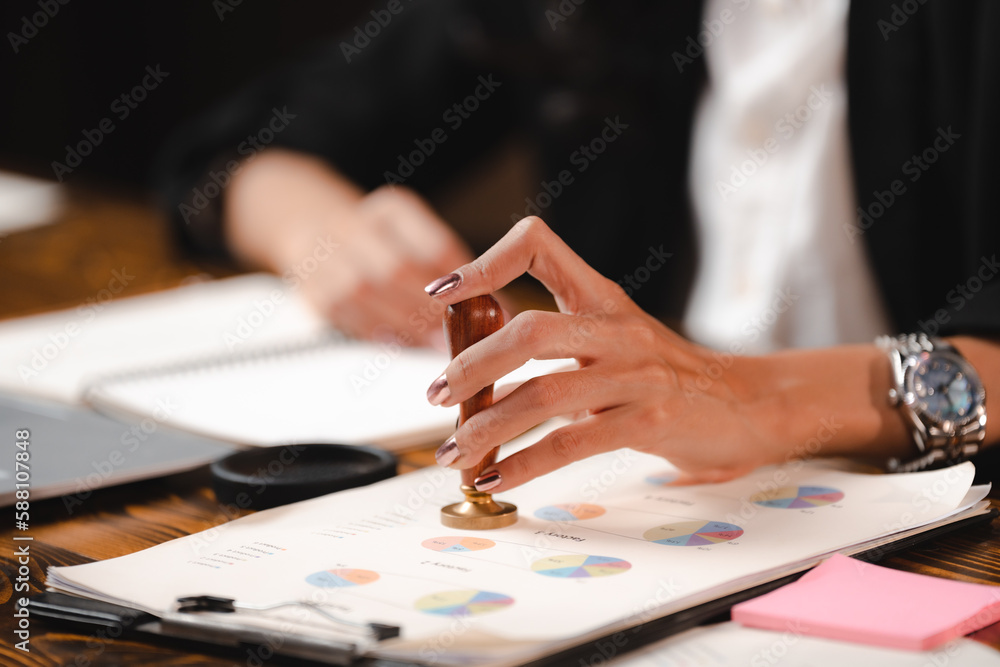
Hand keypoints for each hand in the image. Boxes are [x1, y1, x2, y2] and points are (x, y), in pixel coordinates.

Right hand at [225, 149, 471, 344]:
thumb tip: (505, 310)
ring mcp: (326, 256)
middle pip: (396, 269)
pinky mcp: (310, 290)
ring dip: (406, 326)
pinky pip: (345, 316)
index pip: (433, 245)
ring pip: (366, 294)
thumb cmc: (383, 243)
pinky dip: (376, 333)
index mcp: (392, 209)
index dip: (461, 281)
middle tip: (465, 338)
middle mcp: (355, 226)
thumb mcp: (418, 237)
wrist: (311, 227)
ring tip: (439, 347)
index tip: (486, 307)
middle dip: (433, 310)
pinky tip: (403, 345)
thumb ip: (456, 269)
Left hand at [424, 217, 787, 491]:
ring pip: (544, 394)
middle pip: (529, 331)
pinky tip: (498, 480)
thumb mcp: (614, 341)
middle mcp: (616, 328)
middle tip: (437, 395)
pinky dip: (525, 464)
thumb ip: (559, 344)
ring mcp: (635, 374)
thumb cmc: (669, 377)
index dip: (485, 262)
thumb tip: (479, 368)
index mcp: (602, 297)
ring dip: (487, 428)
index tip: (442, 295)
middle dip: (472, 366)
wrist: (747, 406)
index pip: (538, 245)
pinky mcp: (649, 419)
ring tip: (455, 453)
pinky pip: (573, 443)